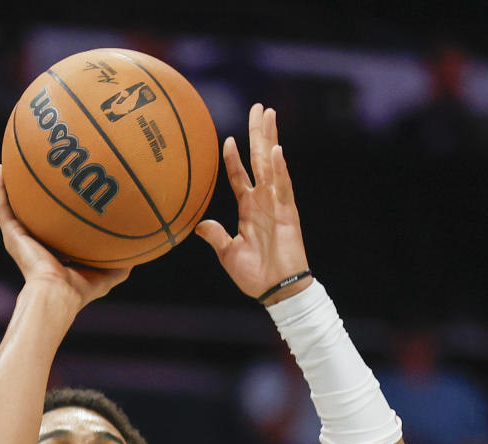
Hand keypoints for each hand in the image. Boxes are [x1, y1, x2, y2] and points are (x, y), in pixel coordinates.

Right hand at [0, 167, 131, 309]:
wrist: (57, 294)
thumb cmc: (79, 291)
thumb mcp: (105, 275)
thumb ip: (119, 265)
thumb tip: (137, 255)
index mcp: (52, 252)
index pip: (53, 228)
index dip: (56, 212)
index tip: (63, 192)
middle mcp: (34, 243)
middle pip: (30, 213)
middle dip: (30, 194)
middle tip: (36, 170)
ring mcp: (20, 239)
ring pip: (11, 206)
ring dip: (9, 185)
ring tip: (8, 162)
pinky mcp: (11, 235)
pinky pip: (2, 207)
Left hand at [196, 104, 309, 300]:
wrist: (276, 291)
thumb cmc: (255, 276)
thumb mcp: (228, 254)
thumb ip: (216, 236)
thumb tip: (199, 225)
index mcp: (249, 208)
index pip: (240, 176)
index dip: (234, 158)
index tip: (229, 139)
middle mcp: (263, 200)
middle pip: (259, 159)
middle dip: (258, 133)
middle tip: (259, 108)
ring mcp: (277, 204)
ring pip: (272, 164)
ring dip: (269, 138)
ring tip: (269, 114)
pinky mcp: (288, 213)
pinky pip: (283, 187)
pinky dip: (280, 169)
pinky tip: (276, 150)